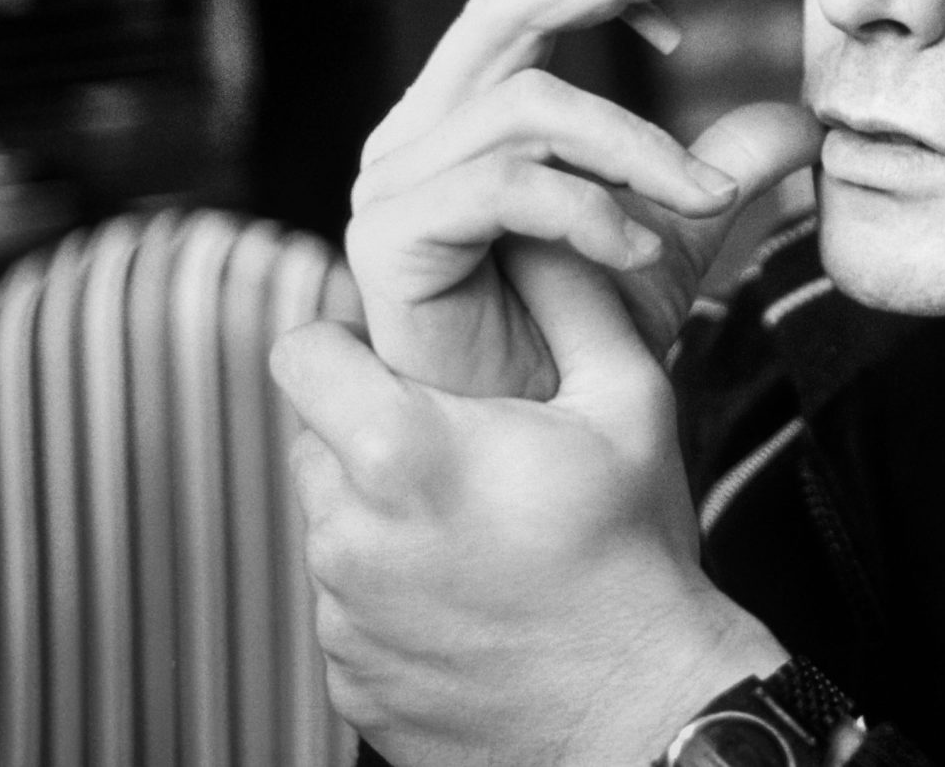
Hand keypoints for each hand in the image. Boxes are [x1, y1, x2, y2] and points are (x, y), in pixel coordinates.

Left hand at [270, 260, 788, 765]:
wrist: (642, 711)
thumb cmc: (637, 553)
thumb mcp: (627, 400)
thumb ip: (570, 297)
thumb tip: (533, 232)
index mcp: (402, 452)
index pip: (302, 350)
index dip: (343, 341)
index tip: (394, 357)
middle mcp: (348, 536)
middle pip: (316, 440)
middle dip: (372, 429)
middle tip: (463, 448)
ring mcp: (341, 618)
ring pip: (332, 526)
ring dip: (385, 513)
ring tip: (481, 529)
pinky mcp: (349, 681)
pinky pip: (349, 605)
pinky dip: (396, 591)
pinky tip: (476, 595)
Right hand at [345, 0, 822, 396]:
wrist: (528, 447)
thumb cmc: (576, 342)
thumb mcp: (671, 239)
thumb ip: (719, 171)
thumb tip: (801, 120)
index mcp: (470, 113)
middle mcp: (421, 133)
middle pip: (503, 10)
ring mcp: (396, 183)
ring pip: (526, 106)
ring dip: (638, 147)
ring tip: (707, 203)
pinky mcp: (392, 242)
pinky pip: (504, 188)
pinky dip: (591, 211)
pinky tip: (642, 252)